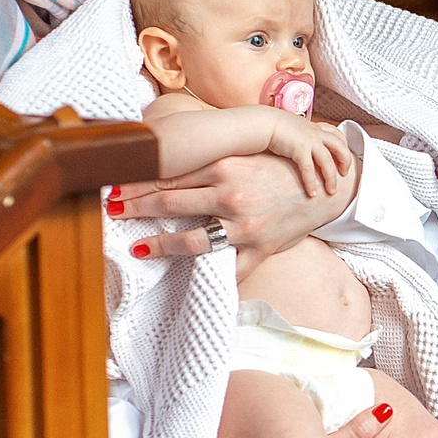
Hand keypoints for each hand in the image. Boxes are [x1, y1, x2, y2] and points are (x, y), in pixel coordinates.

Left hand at [114, 148, 361, 275]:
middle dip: (136, 208)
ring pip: (192, 241)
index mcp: (226, 167)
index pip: (170, 175)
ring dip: (160, 246)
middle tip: (112, 210)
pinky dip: (210, 278)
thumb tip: (170, 162)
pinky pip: (231, 270)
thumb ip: (210, 160)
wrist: (326, 184)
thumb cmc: (281, 166)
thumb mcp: (245, 153)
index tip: (114, 186)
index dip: (138, 182)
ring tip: (139, 249)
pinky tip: (188, 283)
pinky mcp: (260, 249)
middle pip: (171, 204)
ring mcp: (246, 227)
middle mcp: (232, 196)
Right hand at [275, 119, 355, 197]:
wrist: (263, 123)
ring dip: (331, 178)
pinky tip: (312, 192)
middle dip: (345, 161)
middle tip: (344, 174)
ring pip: (327, 161)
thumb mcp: (294, 128)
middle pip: (339, 147)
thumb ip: (302, 135)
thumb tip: (301, 144)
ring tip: (331, 190)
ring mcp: (309, 140)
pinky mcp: (299, 149)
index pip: (337, 134)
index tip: (345, 156)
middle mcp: (315, 133)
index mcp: (315, 127)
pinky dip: (311, 182)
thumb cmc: (274, 127)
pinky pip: (309, 169)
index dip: (344, 146)